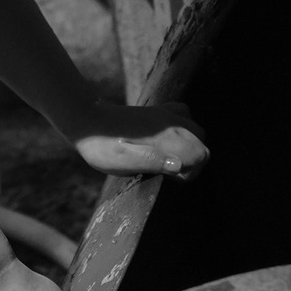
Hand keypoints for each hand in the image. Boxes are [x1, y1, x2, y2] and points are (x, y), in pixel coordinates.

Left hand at [68, 99, 208, 179]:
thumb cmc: (103, 147)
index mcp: (165, 138)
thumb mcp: (124, 162)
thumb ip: (154, 162)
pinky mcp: (158, 111)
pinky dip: (183, 127)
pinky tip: (166, 138)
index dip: (192, 172)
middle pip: (202, 143)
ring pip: (195, 129)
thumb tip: (180, 166)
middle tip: (168, 171)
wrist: (88, 122)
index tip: (172, 178)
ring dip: (189, 146)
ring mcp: (165, 115)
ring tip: (168, 157)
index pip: (201, 155)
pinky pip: (183, 115)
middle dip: (193, 161)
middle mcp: (171, 124)